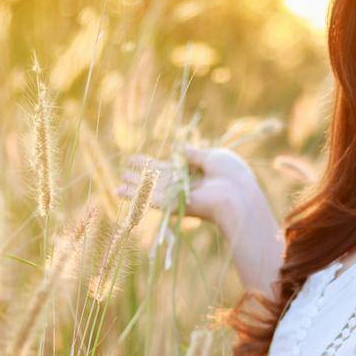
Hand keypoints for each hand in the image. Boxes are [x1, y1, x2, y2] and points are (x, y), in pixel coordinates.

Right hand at [117, 142, 257, 228]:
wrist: (237, 196)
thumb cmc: (232, 176)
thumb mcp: (214, 157)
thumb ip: (195, 154)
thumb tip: (180, 149)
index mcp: (196, 174)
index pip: (170, 167)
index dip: (153, 163)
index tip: (136, 159)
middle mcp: (185, 186)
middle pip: (158, 178)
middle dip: (141, 174)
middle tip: (124, 170)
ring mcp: (178, 196)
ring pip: (151, 189)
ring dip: (134, 185)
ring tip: (118, 182)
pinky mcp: (172, 205)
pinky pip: (150, 199)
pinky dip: (134, 195)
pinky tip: (119, 191)